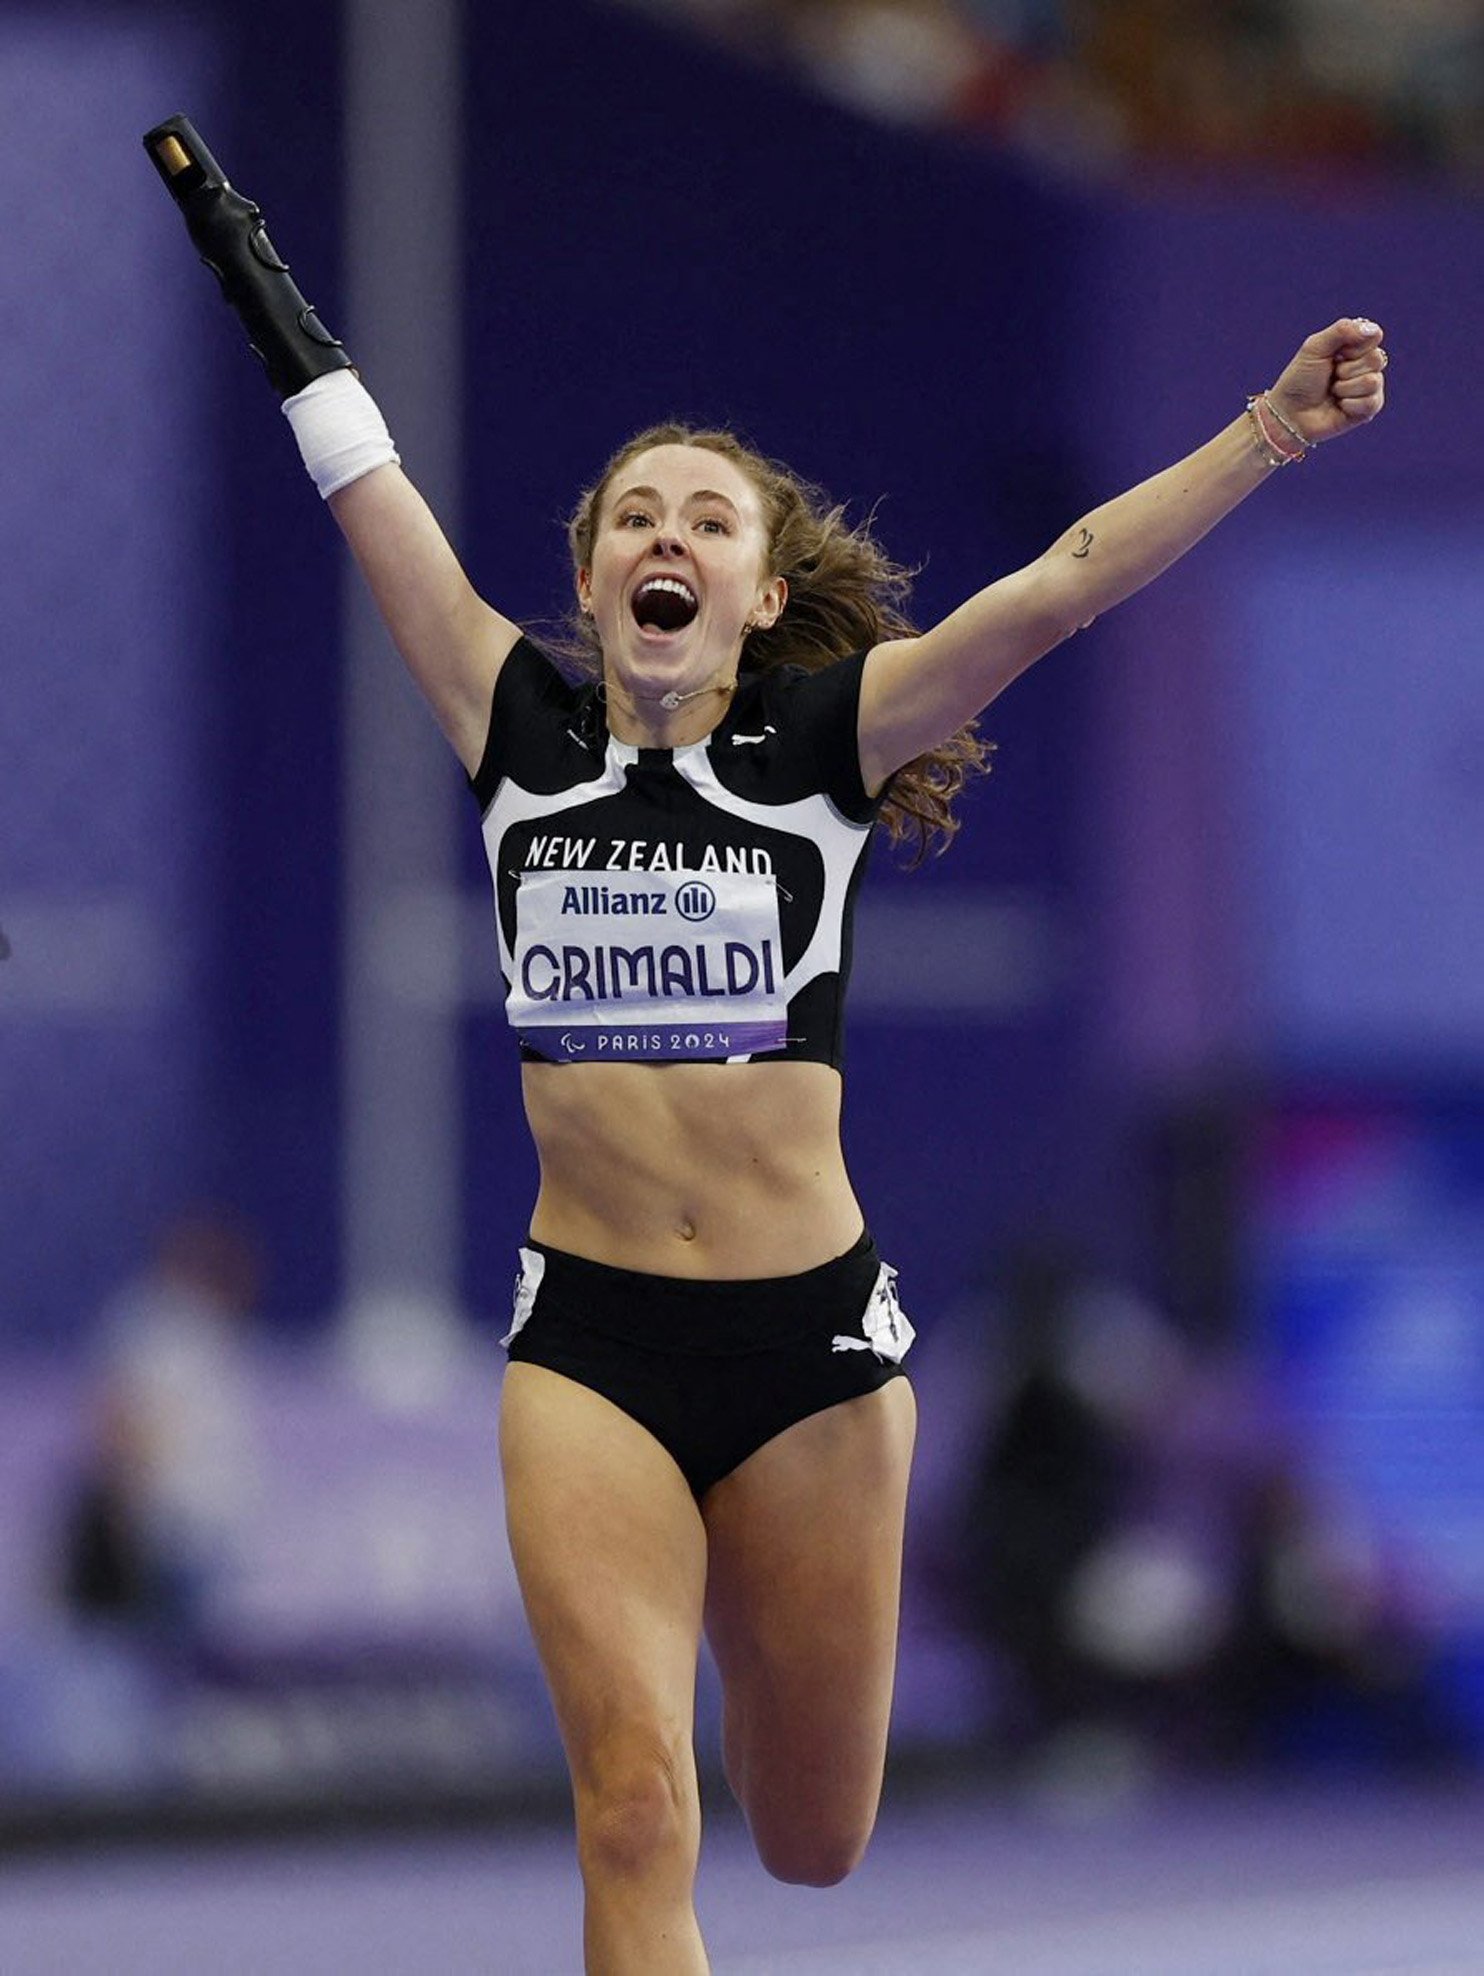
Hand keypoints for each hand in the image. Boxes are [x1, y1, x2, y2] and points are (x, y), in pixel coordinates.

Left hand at [1267, 317, 1386, 446]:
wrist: (1290, 414)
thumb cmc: (1299, 379)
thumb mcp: (1314, 348)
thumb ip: (1341, 330)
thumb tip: (1372, 330)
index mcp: (1354, 345)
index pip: (1374, 336)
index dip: (1354, 346)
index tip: (1335, 354)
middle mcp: (1365, 364)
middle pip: (1376, 359)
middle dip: (1347, 369)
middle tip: (1331, 375)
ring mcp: (1369, 387)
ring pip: (1373, 381)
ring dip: (1345, 388)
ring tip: (1332, 391)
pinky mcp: (1368, 408)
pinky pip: (1372, 402)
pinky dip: (1350, 405)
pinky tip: (1339, 406)